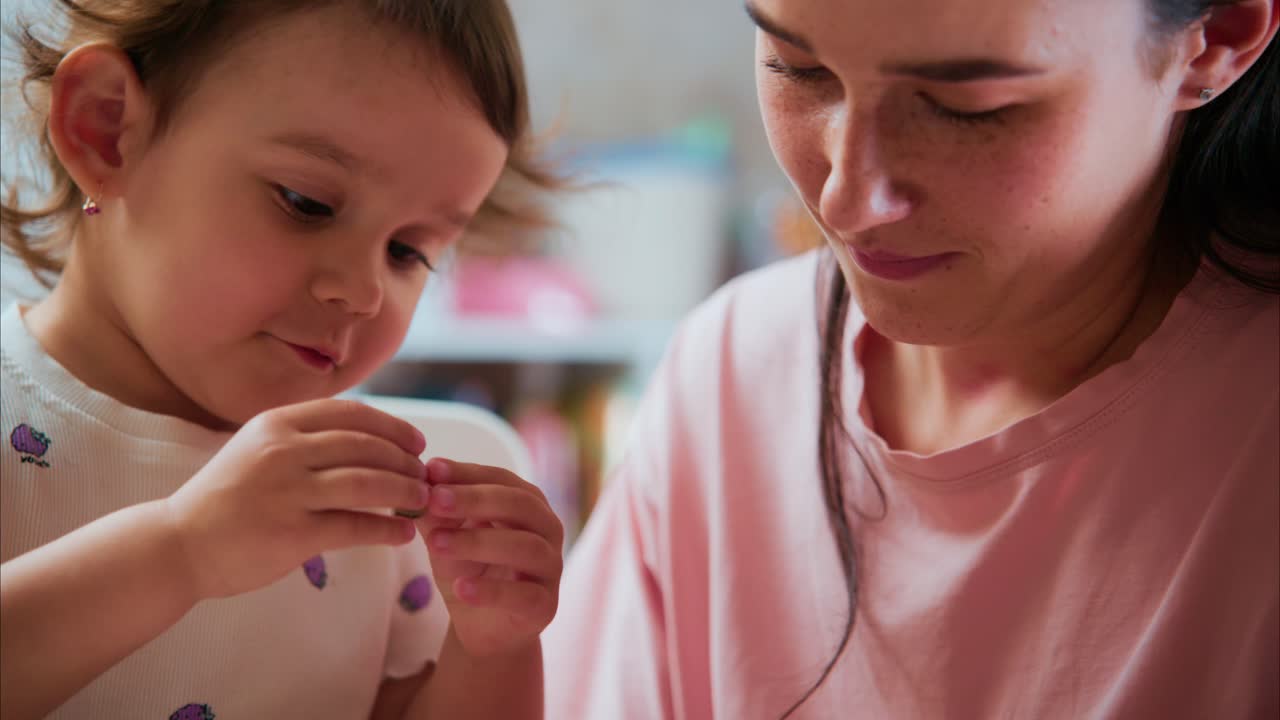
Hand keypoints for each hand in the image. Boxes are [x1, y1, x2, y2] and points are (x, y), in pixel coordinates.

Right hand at [164, 399, 429, 599]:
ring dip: (405, 492)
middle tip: (425, 477)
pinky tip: (403, 534)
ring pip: (369, 483)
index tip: (417, 442)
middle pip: (367, 446)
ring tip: (422, 502)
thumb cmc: (226, 499)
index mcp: (277, 423)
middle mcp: (283, 450)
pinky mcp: (293, 533)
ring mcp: (288, 491)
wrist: (178, 544)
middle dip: (406, 461)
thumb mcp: (258, 448)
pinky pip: (357, 526)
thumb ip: (303, 437)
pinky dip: (388, 530)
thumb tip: (368, 434)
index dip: (393, 427)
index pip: (352, 414)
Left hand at [415, 459, 563, 657]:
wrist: (483, 628)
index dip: (467, 473)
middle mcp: (547, 529)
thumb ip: (435, 515)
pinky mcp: (545, 605)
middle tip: (435, 499)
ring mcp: (550, 567)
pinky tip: (462, 588)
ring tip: (437, 543)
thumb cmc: (470, 571)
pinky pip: (523, 595)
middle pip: (519, 505)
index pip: (501, 478)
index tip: (431, 469)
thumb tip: (414, 486)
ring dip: (478, 542)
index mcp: (527, 504)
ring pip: (525, 546)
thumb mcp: (446, 539)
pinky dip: (491, 591)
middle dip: (475, 499)